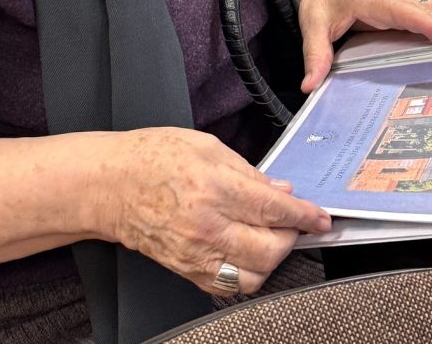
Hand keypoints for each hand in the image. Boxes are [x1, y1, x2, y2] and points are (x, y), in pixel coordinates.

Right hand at [97, 127, 330, 295]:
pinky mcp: (187, 271)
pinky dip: (247, 274)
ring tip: (269, 239)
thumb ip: (248, 171)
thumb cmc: (152, 157)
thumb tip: (280, 192)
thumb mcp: (206, 146)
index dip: (303, 216)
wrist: (110, 184)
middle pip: (269, 250)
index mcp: (213, 187)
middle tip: (291, 224)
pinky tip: (247, 254)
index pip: (272, 210)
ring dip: (271, 260)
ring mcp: (196, 254)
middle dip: (290, 238)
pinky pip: (229, 286)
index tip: (320, 218)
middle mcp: (206, 225)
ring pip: (253, 276)